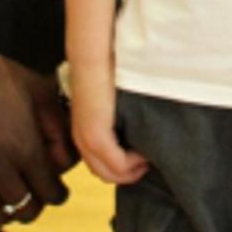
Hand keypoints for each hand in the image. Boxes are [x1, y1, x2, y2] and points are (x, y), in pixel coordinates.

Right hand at [0, 39, 73, 230]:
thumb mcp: (39, 90)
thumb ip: (59, 124)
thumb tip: (68, 157)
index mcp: (26, 147)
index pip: (51, 193)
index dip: (58, 195)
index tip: (55, 191)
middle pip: (25, 210)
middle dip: (33, 206)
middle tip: (32, 198)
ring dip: (4, 214)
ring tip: (6, 204)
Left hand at [69, 61, 147, 183]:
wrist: (94, 56)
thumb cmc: (107, 72)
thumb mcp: (113, 103)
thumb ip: (117, 119)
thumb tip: (137, 130)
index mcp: (84, 133)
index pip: (101, 166)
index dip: (123, 168)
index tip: (143, 158)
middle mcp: (82, 141)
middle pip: (105, 175)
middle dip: (129, 174)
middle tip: (149, 162)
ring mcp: (87, 140)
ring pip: (111, 174)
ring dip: (132, 170)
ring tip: (148, 157)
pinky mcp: (96, 137)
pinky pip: (118, 164)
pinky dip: (134, 163)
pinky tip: (144, 151)